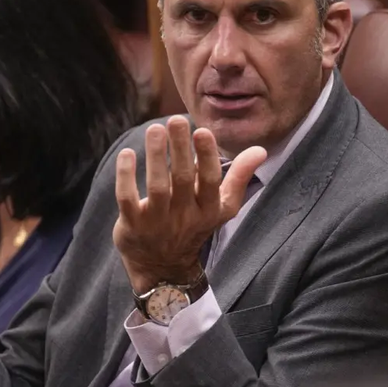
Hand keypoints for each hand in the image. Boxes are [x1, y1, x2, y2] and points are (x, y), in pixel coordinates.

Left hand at [113, 116, 266, 293]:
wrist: (163, 266)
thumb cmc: (195, 225)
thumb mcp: (222, 207)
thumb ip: (239, 177)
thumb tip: (261, 150)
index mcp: (208, 210)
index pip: (210, 182)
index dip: (207, 157)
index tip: (202, 131)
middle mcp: (184, 217)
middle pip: (182, 180)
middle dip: (180, 149)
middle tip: (175, 120)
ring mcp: (157, 222)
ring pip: (156, 187)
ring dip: (156, 156)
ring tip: (155, 129)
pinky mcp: (132, 225)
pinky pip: (127, 199)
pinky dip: (126, 176)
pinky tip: (127, 153)